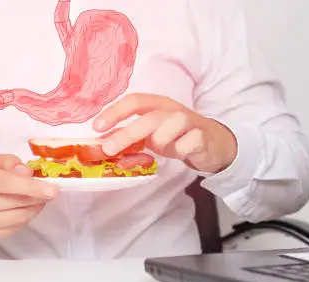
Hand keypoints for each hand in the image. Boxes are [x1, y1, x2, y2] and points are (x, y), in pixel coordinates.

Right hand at [0, 154, 58, 241]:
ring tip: (40, 200)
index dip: (32, 187)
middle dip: (38, 197)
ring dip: (34, 209)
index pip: (7, 184)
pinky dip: (24, 219)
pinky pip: (12, 229)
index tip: (53, 189)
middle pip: (15, 202)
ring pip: (17, 218)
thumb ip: (6, 162)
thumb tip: (27, 173)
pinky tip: (27, 210)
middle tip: (50, 192)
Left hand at [93, 93, 237, 172]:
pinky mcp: (203, 137)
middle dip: (126, 133)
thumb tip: (102, 144)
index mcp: (157, 105)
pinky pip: (190, 142)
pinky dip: (182, 149)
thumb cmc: (176, 136)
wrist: (212, 143)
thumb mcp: (151, 135)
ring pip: (172, 125)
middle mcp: (173, 110)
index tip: (97, 126)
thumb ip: (129, 137)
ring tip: (160, 149)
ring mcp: (190, 122)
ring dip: (160, 140)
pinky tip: (180, 153)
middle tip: (108, 148)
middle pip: (149, 117)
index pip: (134, 101)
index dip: (115, 112)